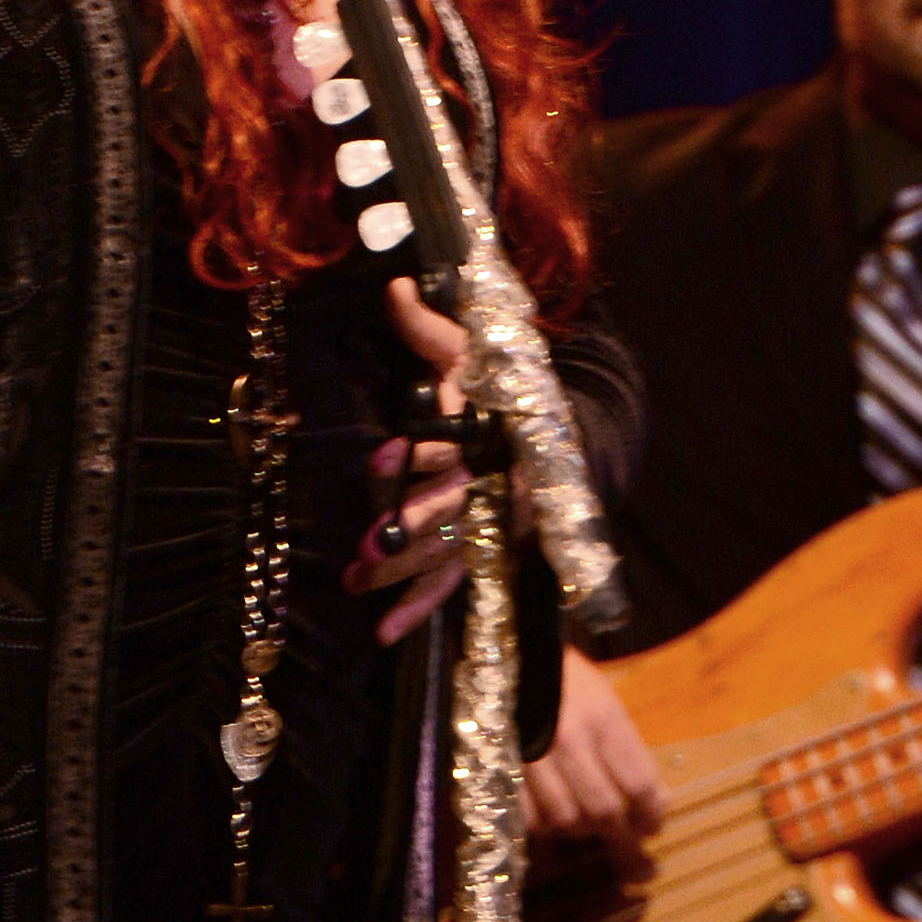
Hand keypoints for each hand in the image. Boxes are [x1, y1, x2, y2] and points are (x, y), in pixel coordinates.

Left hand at [347, 277, 472, 645]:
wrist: (567, 437)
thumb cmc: (505, 389)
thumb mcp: (470, 353)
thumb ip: (428, 329)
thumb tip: (395, 287)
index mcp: (490, 434)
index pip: (454, 444)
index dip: (422, 450)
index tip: (387, 454)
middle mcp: (493, 484)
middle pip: (449, 510)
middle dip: (408, 526)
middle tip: (365, 543)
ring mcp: (491, 525)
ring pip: (446, 555)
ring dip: (401, 573)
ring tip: (355, 583)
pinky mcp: (487, 554)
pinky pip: (453, 588)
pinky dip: (419, 612)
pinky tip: (384, 635)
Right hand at [522, 645, 665, 866]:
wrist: (511, 654)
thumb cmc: (567, 677)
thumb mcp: (607, 701)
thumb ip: (630, 750)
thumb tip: (656, 801)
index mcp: (603, 718)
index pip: (639, 785)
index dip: (652, 816)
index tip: (653, 826)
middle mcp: (570, 740)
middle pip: (604, 810)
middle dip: (621, 837)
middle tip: (629, 850)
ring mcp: (533, 755)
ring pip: (565, 820)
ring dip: (581, 832)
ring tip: (588, 826)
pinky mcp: (502, 766)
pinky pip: (527, 817)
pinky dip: (544, 827)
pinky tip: (551, 819)